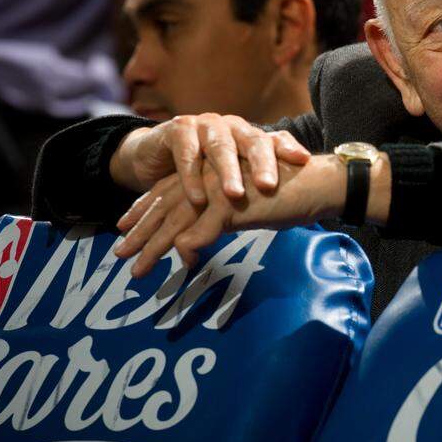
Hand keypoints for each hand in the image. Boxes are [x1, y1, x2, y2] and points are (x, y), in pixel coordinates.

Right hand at [109, 114, 310, 204]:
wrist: (156, 159)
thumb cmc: (202, 172)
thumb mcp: (230, 179)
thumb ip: (254, 188)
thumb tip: (292, 211)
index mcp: (250, 136)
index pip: (275, 140)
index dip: (289, 148)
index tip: (303, 161)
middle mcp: (232, 127)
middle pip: (252, 141)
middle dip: (262, 163)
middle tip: (269, 186)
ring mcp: (205, 125)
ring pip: (221, 146)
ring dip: (228, 172)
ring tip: (235, 195)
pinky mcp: (178, 129)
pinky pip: (187, 153)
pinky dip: (192, 176)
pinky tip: (197, 197)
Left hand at [115, 155, 345, 275]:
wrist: (320, 183)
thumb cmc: (291, 193)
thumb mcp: (248, 204)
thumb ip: (221, 216)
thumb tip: (198, 241)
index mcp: (213, 172)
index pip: (169, 190)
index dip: (144, 209)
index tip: (124, 226)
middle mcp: (211, 176)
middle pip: (166, 205)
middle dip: (140, 231)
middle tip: (121, 254)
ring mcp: (221, 189)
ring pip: (177, 220)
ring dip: (154, 246)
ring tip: (137, 269)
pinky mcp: (234, 204)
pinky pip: (203, 230)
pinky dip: (191, 247)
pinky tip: (184, 263)